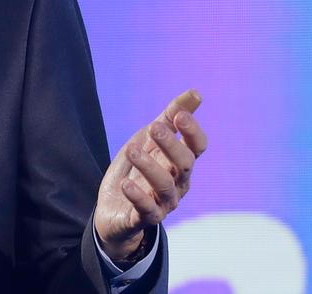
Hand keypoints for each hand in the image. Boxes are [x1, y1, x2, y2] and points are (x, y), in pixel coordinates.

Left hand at [93, 89, 206, 261]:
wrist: (114, 210)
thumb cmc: (137, 169)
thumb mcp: (149, 139)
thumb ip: (170, 116)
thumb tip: (196, 93)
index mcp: (180, 161)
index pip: (197, 147)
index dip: (192, 132)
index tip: (179, 115)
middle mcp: (178, 183)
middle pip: (185, 164)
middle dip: (171, 145)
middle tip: (154, 128)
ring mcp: (163, 202)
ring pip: (165, 186)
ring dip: (149, 166)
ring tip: (132, 150)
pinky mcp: (144, 218)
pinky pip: (147, 211)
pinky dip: (138, 197)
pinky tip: (126, 185)